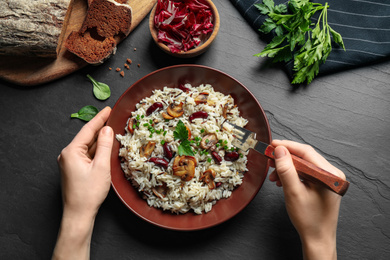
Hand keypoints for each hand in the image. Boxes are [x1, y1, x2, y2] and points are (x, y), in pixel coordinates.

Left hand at [53, 106, 113, 259]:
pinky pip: (86, 154)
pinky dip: (97, 150)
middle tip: (114, 117)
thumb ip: (105, 146)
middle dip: (101, 128)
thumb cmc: (89, 193)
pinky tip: (106, 146)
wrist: (78, 214)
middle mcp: (67, 154)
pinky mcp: (74, 169)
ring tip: (113, 130)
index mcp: (71, 151)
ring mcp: (69, 162)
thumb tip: (107, 129)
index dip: (100, 118)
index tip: (109, 109)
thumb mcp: (101, 167)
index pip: (88, 130)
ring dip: (100, 140)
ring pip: (88, 146)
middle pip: (87, 137)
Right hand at [269, 140, 345, 259]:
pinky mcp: (322, 184)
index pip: (306, 152)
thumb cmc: (309, 220)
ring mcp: (327, 179)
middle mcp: (331, 174)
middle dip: (285, 158)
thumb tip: (279, 150)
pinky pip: (305, 173)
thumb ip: (286, 169)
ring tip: (273, 175)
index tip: (272, 145)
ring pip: (303, 165)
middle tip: (269, 158)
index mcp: (329, 174)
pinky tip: (281, 180)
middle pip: (304, 157)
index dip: (287, 146)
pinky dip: (292, 174)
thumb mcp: (293, 192)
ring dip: (286, 167)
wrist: (317, 238)